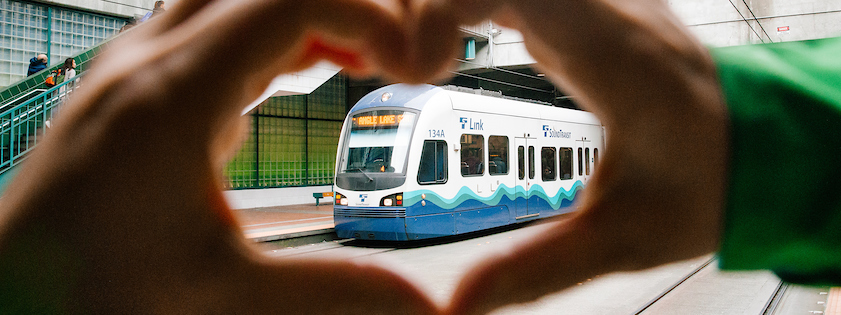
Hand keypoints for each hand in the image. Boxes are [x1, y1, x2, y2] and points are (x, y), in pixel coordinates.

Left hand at [0, 0, 440, 312]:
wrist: (5, 300)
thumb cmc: (88, 298)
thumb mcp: (223, 297)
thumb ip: (334, 294)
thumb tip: (425, 308)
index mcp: (172, 97)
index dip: (370, 18)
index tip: (412, 69)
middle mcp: (146, 62)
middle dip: (342, 8)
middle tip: (392, 58)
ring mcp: (132, 68)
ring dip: (302, 16)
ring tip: (358, 65)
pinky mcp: (132, 88)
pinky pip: (210, 26)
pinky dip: (269, 35)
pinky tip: (300, 77)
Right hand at [410, 0, 729, 313]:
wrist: (760, 146)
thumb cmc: (706, 183)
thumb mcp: (622, 239)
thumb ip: (537, 268)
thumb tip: (458, 304)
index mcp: (613, 52)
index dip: (441, 9)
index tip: (419, 66)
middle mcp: (604, 9)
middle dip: (429, 9)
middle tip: (407, 66)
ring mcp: (594, 2)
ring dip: (447, 8)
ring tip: (421, 60)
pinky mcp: (583, 11)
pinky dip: (470, 8)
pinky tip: (453, 51)